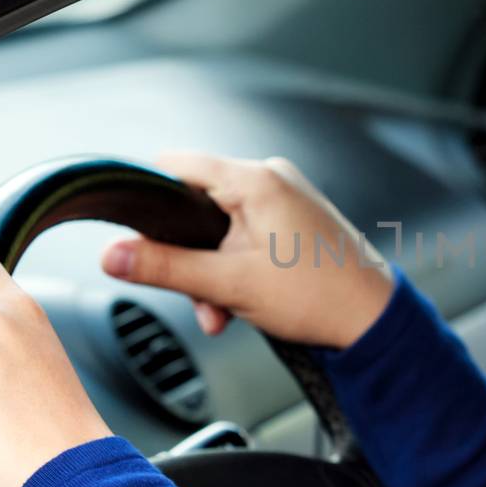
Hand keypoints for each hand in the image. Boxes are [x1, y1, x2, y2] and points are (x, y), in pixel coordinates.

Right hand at [99, 153, 394, 348]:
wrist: (374, 321)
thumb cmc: (319, 298)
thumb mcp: (229, 285)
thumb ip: (165, 268)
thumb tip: (111, 256)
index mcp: (256, 180)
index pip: (176, 164)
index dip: (147, 197)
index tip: (133, 233)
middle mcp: (272, 178)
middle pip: (196, 202)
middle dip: (187, 256)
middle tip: (197, 298)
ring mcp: (286, 197)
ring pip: (219, 226)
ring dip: (211, 271)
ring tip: (223, 312)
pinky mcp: (294, 219)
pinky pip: (245, 234)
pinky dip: (234, 267)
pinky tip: (240, 304)